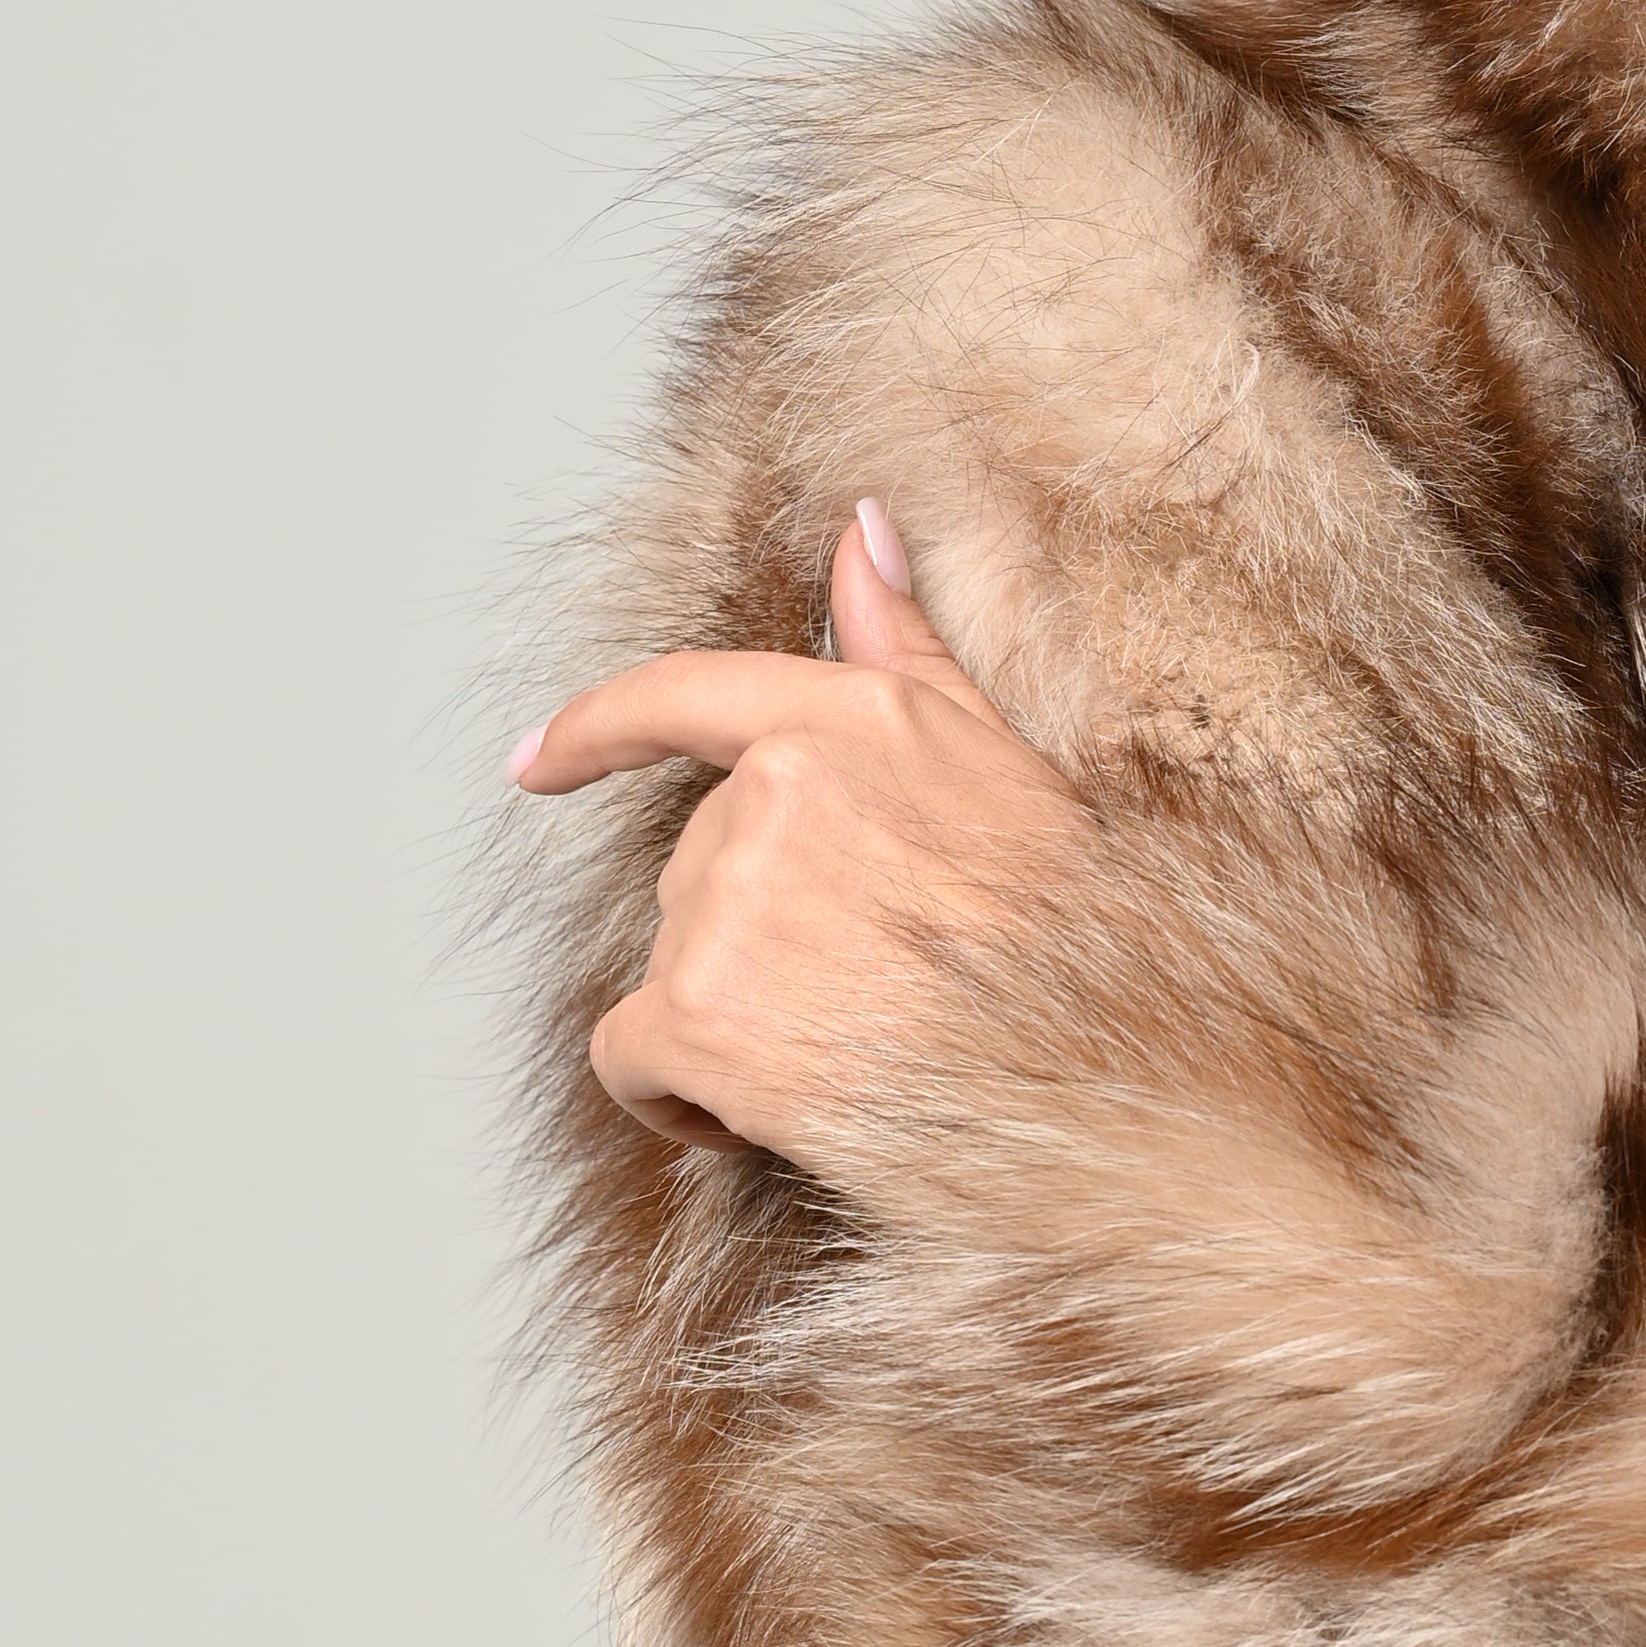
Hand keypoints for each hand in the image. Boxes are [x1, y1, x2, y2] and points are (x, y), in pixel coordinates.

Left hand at [510, 502, 1085, 1174]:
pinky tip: (768, 1117)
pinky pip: (632, 1061)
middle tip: (878, 994)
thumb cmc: (1079, 933)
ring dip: (736, 1025)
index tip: (536, 766)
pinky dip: (677, 1102)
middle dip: (758, 939)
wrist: (1109, 1069)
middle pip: (694, 872)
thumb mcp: (1001, 759)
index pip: (684, 697)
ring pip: (674, 969)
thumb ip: (906, 645)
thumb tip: (862, 529)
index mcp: (848, 720)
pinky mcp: (695, 1012)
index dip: (597, 732)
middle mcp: (774, 792)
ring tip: (856, 1057)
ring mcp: (729, 901)